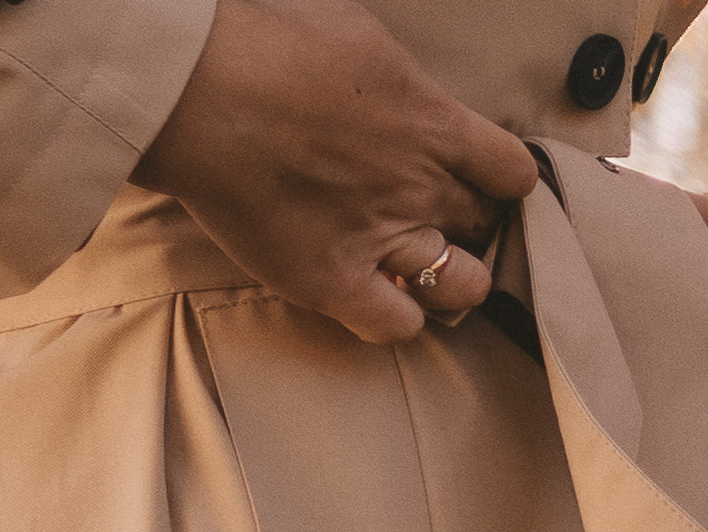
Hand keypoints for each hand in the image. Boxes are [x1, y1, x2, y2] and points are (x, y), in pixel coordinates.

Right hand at [137, 0, 537, 347]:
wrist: (194, 85)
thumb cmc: (265, 40)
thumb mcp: (355, 30)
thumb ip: (397, 77)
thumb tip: (406, 89)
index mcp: (432, 122)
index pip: (513, 173)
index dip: (503, 180)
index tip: (481, 177)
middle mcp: (419, 186)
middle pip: (483, 225)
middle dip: (469, 222)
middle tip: (433, 212)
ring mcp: (382, 239)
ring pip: (462, 286)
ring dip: (452, 279)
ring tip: (422, 264)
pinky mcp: (336, 283)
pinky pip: (398, 326)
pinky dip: (398, 317)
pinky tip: (379, 296)